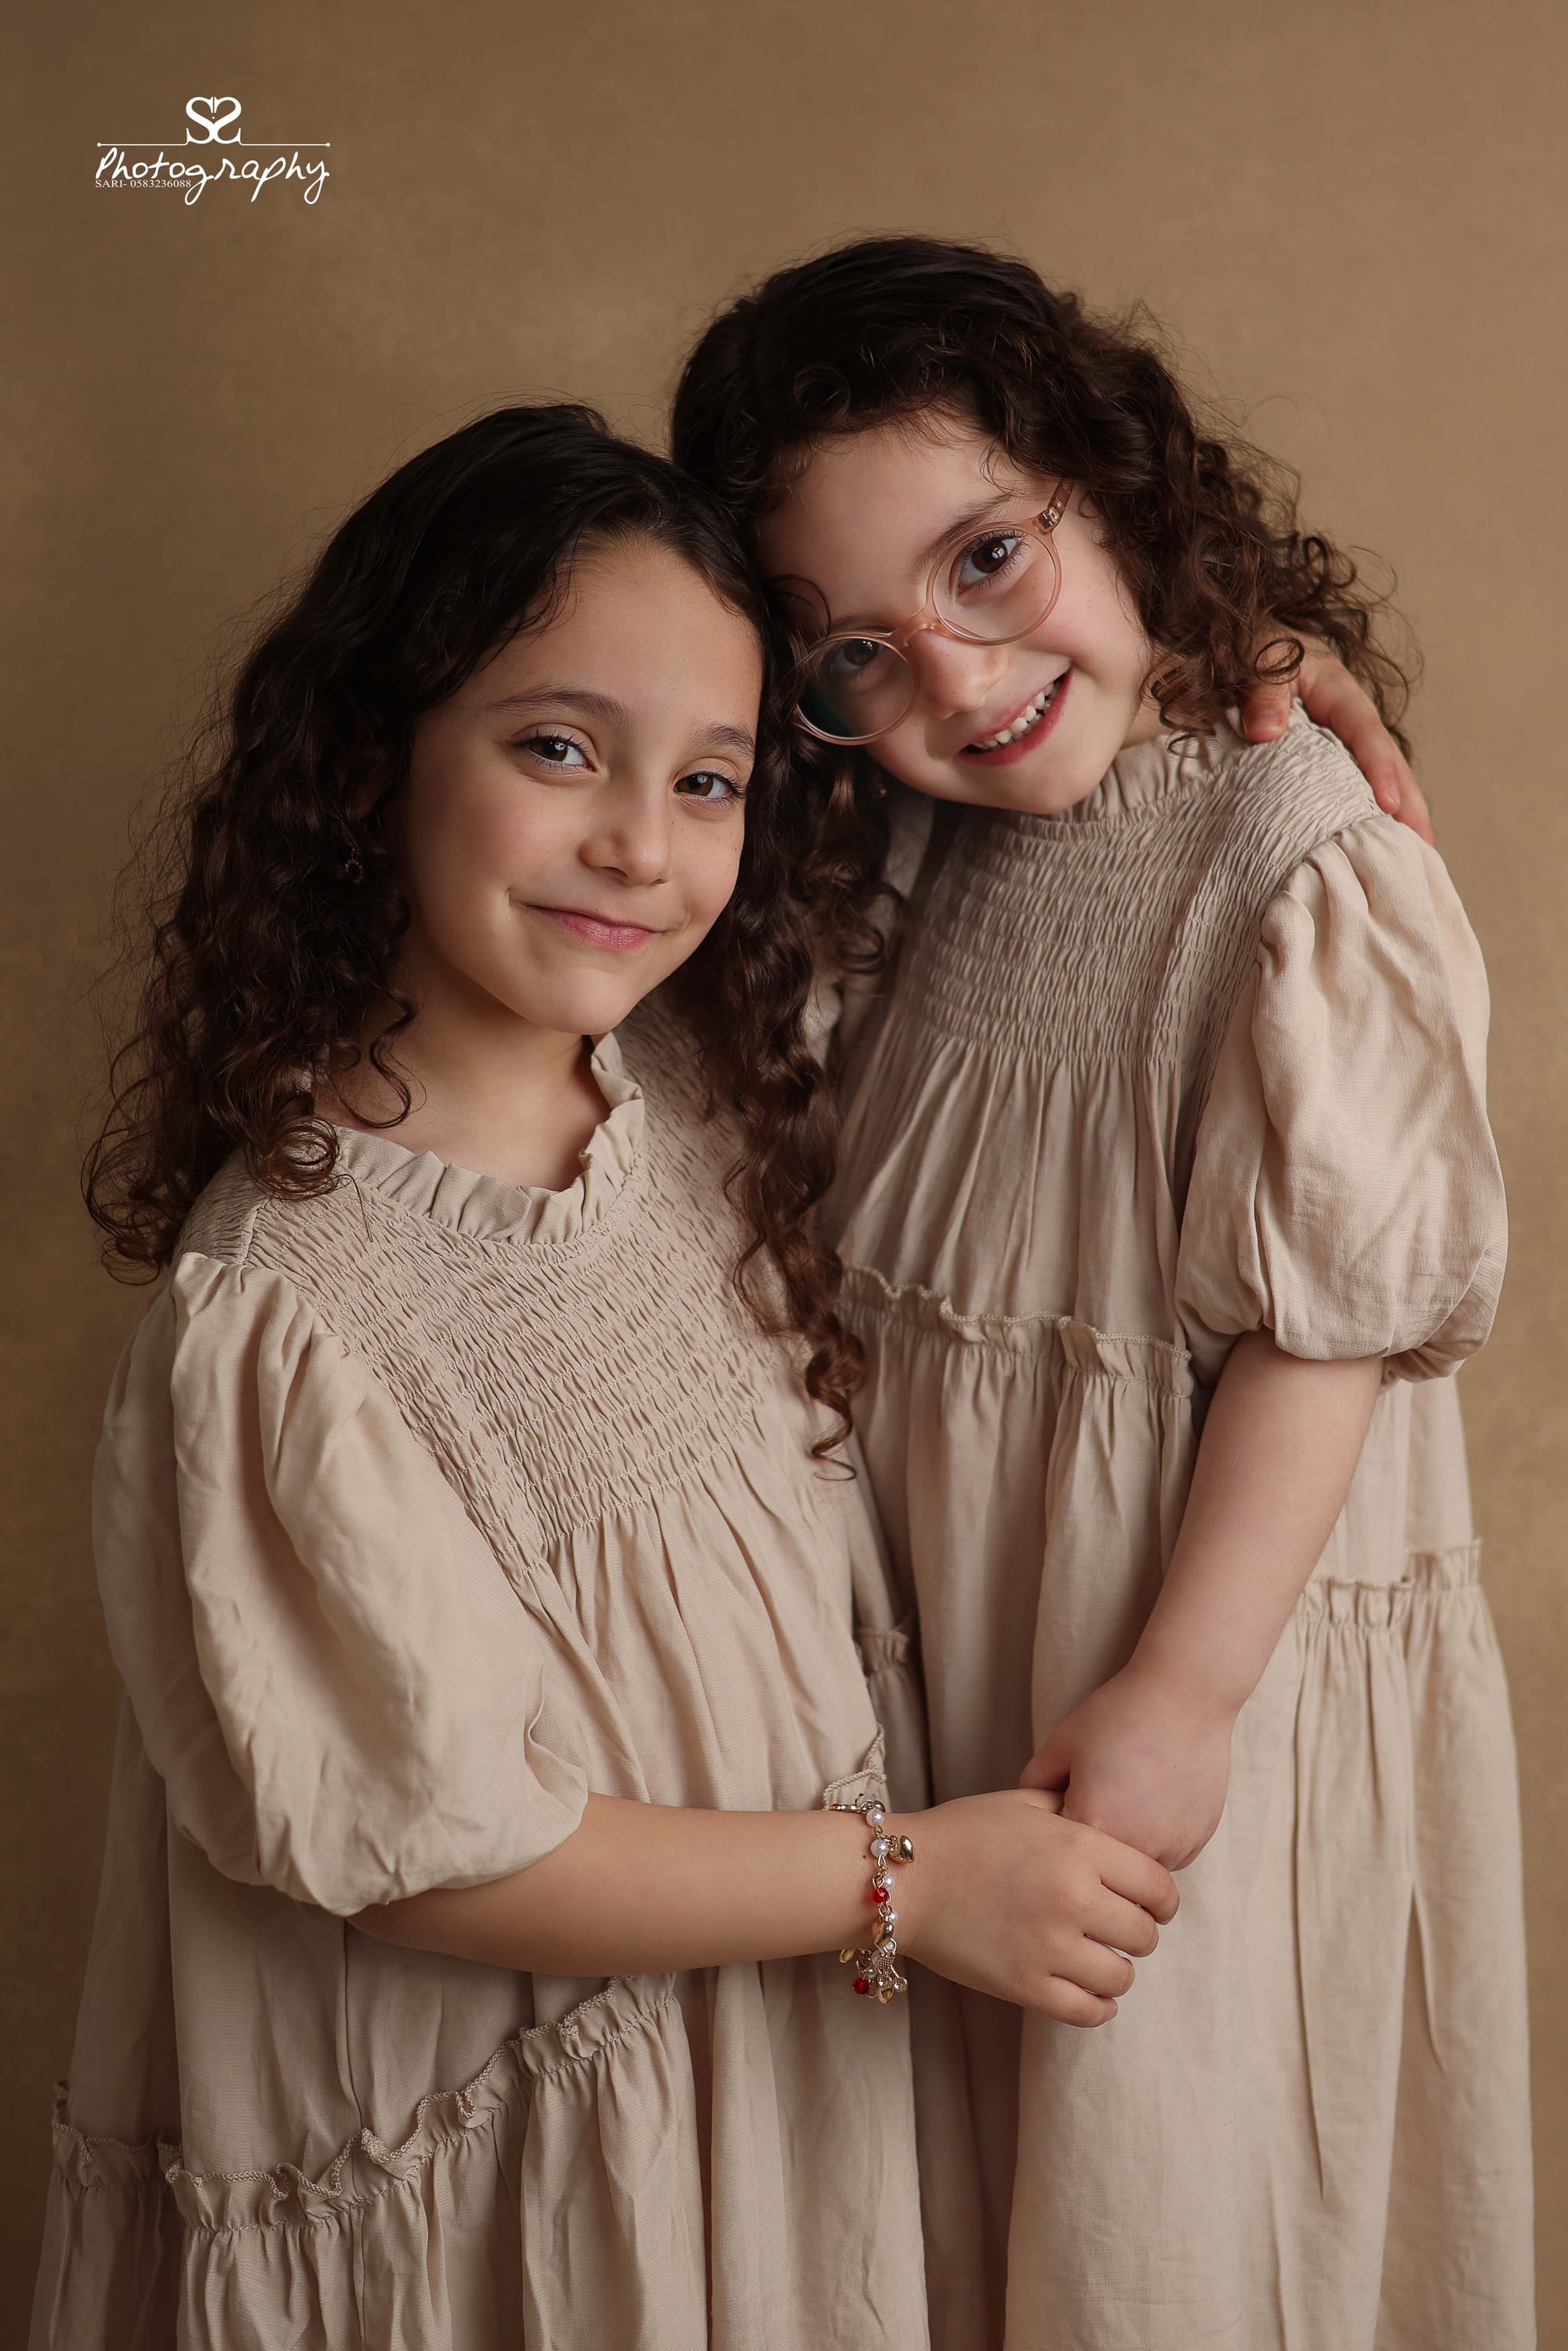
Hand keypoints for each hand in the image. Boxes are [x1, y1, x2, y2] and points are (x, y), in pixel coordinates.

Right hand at [892, 1786, 1178, 2026]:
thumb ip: (1076, 1809)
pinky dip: (1098, 2006)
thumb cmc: (964, 1834)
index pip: (1158, 1886)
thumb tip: (1118, 1822)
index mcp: (1078, 1846)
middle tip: (1118, 1928)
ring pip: (1122, 1977)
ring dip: (1117, 1970)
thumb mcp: (1025, 1801)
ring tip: (1099, 1958)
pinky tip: (1089, 1992)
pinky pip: (1088, 2011)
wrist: (904, 1878)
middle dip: (1138, 1932)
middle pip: (1145, 1934)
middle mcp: (1072, 1897)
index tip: (1152, 1903)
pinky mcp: (1024, 1986)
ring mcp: (1049, 1947)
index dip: (1162, 1899)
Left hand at [1020, 1663, 1234, 1871]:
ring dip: (1125, 1844)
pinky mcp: (1196, 1842)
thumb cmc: (1119, 1713)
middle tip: (1101, 1789)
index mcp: (1093, 1825)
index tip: (1066, 1798)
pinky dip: (1156, 1838)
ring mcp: (1171, 1849)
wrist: (1185, 1694)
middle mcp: (1135, 1848)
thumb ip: (1032, 1785)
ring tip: (1128, 1790)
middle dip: (1091, 1841)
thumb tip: (1028, 1817)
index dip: (1058, 1825)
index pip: (1060, 1851)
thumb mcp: (1061, 1744)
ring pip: (1133, 1867)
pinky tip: (1155, 1796)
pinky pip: (1165, 1856)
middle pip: (1098, 1866)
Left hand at [1239, 644, 1434, 844]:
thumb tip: (1265, 733)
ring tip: (1415, 858)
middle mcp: (1351, 718)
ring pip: (1381, 778)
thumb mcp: (1256, 658)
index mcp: (1337, 691)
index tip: (1388, 805)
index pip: (1365, 732)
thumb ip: (1262, 691)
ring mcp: (1345, 740)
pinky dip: (1370, 816)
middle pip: (1389, 762)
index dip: (1379, 768)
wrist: (1250, 644)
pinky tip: (1375, 847)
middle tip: (1424, 847)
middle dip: (1409, 804)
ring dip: (1399, 817)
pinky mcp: (1332, 759)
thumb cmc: (1255, 649)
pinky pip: (1356, 788)